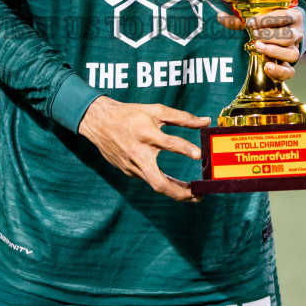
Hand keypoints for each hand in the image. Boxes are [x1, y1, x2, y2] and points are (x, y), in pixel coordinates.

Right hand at [78, 96, 209, 201]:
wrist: (99, 122)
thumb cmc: (130, 114)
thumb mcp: (155, 111)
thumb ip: (182, 117)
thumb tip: (205, 121)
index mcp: (146, 134)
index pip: (167, 143)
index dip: (184, 148)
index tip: (198, 154)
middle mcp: (138, 153)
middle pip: (159, 182)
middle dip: (180, 192)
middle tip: (197, 195)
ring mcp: (132, 165)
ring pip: (155, 184)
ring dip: (174, 191)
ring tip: (191, 194)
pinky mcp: (128, 171)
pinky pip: (148, 179)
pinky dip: (162, 183)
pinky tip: (173, 184)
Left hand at [216, 7, 303, 81]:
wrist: (285, 31)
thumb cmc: (269, 21)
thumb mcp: (259, 16)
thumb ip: (240, 18)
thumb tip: (219, 16)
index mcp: (292, 16)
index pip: (284, 16)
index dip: (266, 19)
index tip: (250, 22)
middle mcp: (297, 33)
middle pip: (289, 36)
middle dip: (269, 35)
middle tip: (254, 35)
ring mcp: (295, 49)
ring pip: (291, 53)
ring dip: (273, 50)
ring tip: (258, 47)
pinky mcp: (290, 65)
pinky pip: (290, 72)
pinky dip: (279, 71)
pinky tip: (266, 67)